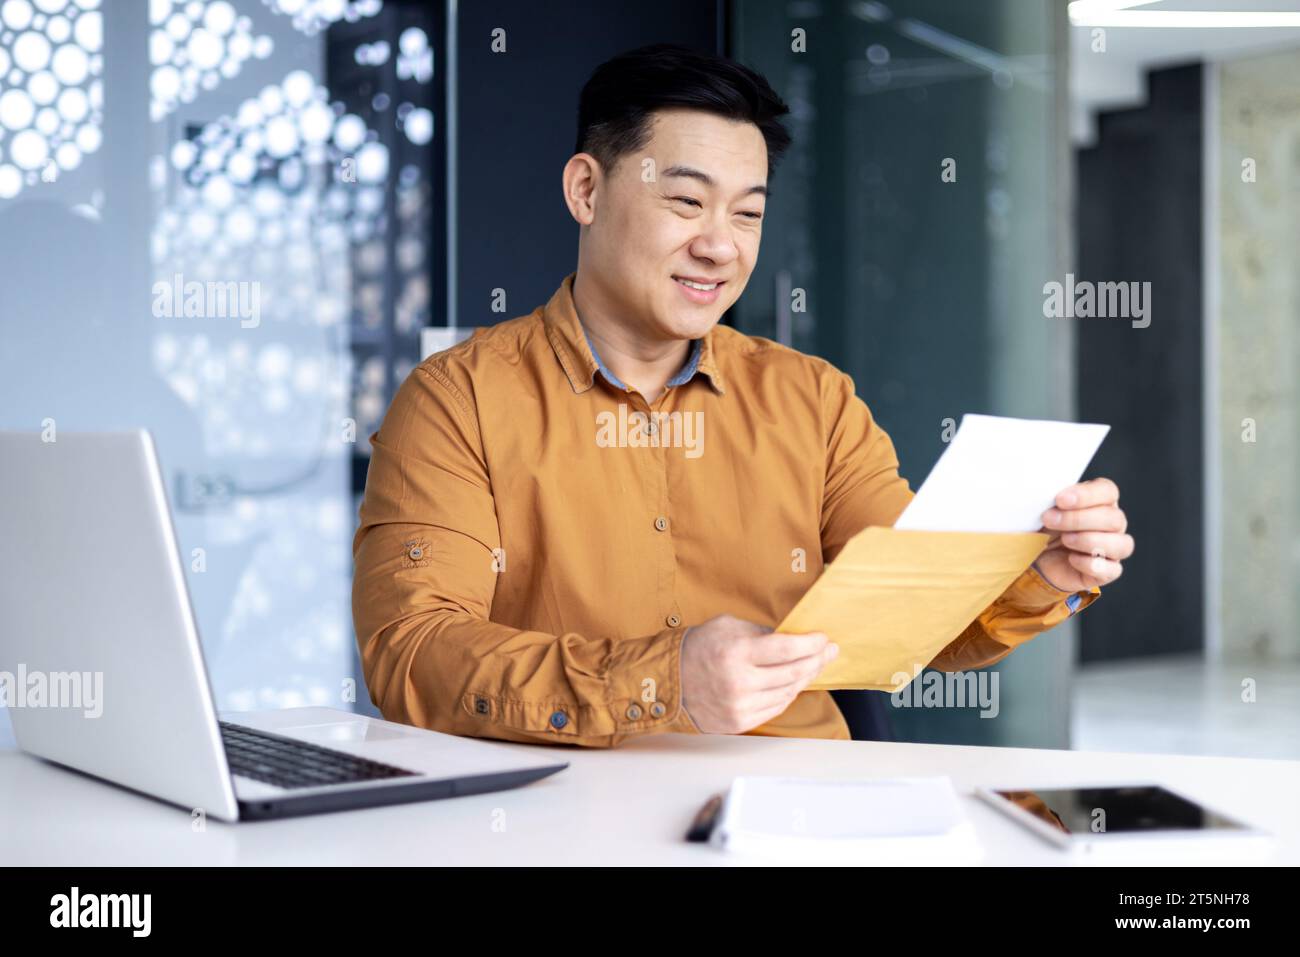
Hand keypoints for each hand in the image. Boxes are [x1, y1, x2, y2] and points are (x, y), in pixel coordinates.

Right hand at [680, 614, 838, 733]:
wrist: (669, 682)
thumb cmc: (699, 648)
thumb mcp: (728, 626)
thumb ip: (761, 632)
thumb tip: (794, 637)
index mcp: (736, 653)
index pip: (787, 649)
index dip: (811, 644)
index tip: (823, 639)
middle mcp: (740, 683)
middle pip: (793, 673)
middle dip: (817, 660)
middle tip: (829, 651)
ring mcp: (740, 707)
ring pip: (788, 692)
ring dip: (806, 678)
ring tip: (815, 665)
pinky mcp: (739, 722)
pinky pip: (776, 707)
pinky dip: (789, 694)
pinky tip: (795, 683)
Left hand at [1034, 477, 1133, 592]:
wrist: (1036, 556)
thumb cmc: (1045, 526)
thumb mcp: (1045, 508)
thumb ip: (1051, 498)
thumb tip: (1045, 493)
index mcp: (1101, 501)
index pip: (1108, 491)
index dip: (1087, 495)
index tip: (1060, 499)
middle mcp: (1113, 524)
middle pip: (1114, 518)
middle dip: (1079, 519)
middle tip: (1050, 520)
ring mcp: (1114, 549)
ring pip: (1122, 544)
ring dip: (1089, 540)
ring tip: (1065, 539)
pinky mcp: (1107, 572)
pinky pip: (1112, 570)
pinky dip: (1091, 564)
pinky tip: (1071, 558)